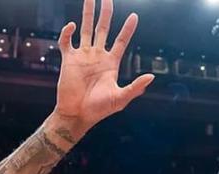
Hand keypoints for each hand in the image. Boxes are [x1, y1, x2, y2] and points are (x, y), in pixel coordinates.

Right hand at [54, 0, 153, 133]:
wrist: (77, 115)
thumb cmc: (98, 110)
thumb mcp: (120, 99)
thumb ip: (135, 88)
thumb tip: (151, 77)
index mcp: (111, 63)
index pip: (121, 41)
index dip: (128, 29)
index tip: (134, 15)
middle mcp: (97, 56)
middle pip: (102, 28)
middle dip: (105, 13)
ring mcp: (82, 56)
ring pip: (85, 29)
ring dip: (87, 13)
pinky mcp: (68, 60)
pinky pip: (66, 41)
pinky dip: (67, 32)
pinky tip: (71, 26)